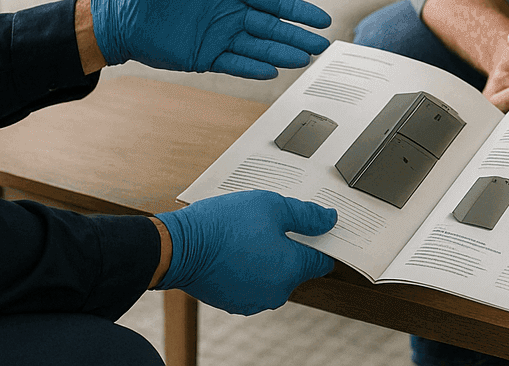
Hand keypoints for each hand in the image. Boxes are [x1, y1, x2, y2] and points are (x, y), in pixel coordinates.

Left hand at [90, 0, 330, 77]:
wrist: (122, 14)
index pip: (272, 1)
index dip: (297, 10)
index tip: (321, 19)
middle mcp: (229, 16)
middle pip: (271, 27)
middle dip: (297, 36)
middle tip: (322, 46)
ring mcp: (218, 38)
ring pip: (258, 47)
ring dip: (281, 53)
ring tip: (305, 60)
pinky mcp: (203, 57)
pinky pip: (233, 64)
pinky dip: (252, 67)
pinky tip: (272, 71)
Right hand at [155, 191, 336, 314]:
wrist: (180, 246)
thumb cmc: (224, 224)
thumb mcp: (272, 206)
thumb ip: (306, 215)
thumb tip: (329, 220)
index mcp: (291, 269)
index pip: (322, 260)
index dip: (320, 241)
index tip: (313, 227)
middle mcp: (276, 291)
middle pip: (296, 268)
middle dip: (289, 246)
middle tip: (271, 222)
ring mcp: (254, 300)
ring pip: (273, 275)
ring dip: (267, 257)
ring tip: (249, 233)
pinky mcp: (233, 302)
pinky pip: (252, 282)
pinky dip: (249, 268)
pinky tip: (235, 248)